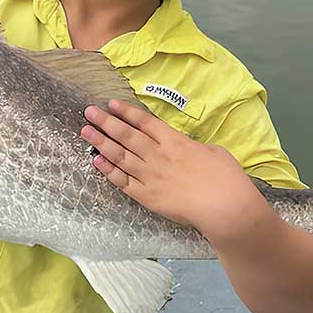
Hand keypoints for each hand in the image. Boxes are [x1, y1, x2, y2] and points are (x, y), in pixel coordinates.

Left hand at [80, 98, 270, 242]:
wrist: (225, 208)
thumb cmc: (227, 178)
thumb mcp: (214, 151)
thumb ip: (193, 146)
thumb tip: (184, 146)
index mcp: (175, 142)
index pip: (144, 122)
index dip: (126, 112)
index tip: (111, 104)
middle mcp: (158, 156)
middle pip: (126, 135)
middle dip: (106, 122)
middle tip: (89, 112)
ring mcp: (150, 177)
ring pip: (119, 156)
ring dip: (100, 142)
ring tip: (85, 131)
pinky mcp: (147, 197)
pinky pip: (122, 181)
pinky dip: (108, 170)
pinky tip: (96, 160)